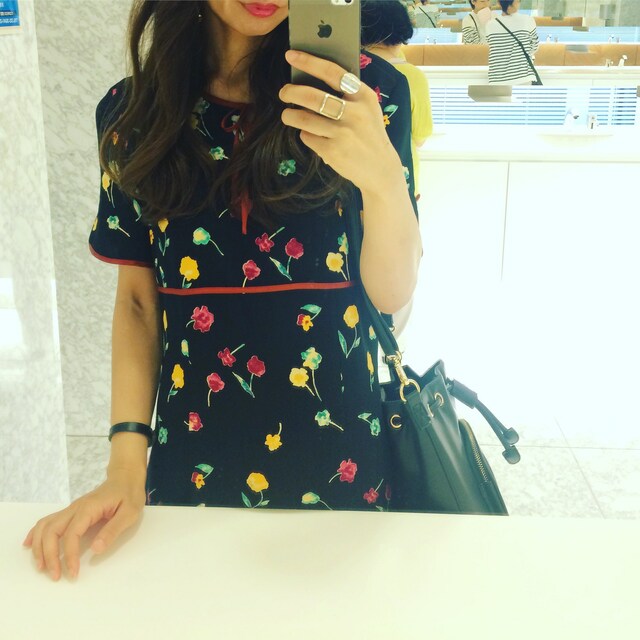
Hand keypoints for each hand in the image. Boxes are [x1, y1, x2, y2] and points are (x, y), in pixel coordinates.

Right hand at [22, 469, 145, 580]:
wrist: (126, 478)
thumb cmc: (129, 495)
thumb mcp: (129, 513)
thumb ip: (113, 530)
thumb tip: (96, 549)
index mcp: (89, 508)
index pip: (71, 534)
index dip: (70, 556)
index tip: (73, 573)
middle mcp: (75, 508)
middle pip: (51, 531)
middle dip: (49, 555)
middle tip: (55, 576)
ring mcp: (71, 509)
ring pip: (45, 526)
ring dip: (39, 547)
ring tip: (42, 567)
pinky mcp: (71, 512)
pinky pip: (47, 521)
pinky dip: (35, 534)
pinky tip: (29, 545)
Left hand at [280, 50, 403, 193]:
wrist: (380, 168)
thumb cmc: (369, 134)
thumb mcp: (368, 109)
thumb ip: (348, 94)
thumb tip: (312, 78)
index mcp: (364, 96)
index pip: (333, 73)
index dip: (309, 62)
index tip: (290, 55)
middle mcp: (354, 113)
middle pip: (312, 96)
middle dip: (291, 92)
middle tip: (283, 92)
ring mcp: (343, 133)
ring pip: (304, 118)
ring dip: (290, 115)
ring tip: (287, 115)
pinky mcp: (333, 151)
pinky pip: (307, 137)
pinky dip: (304, 134)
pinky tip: (309, 134)